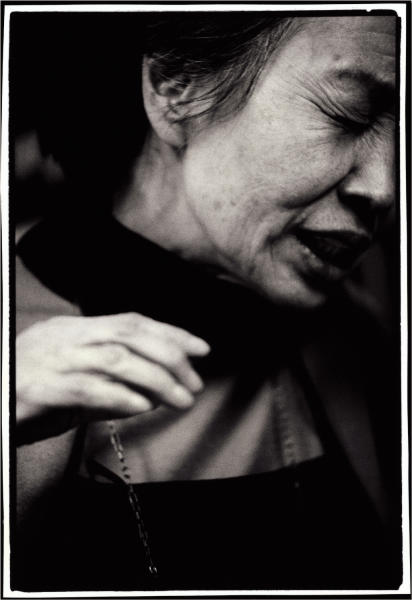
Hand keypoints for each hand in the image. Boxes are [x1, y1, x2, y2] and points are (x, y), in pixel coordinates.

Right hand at [16, 313, 209, 443]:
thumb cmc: (29, 392)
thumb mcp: (76, 384)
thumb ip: (113, 386)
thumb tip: (155, 395)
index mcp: (76, 329)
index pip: (132, 322)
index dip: (171, 332)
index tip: (202, 349)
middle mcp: (67, 337)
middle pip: (130, 334)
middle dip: (171, 356)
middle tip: (195, 382)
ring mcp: (53, 360)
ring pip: (116, 359)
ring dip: (156, 379)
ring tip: (181, 399)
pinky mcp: (40, 387)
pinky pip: (87, 388)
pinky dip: (120, 396)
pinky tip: (143, 406)